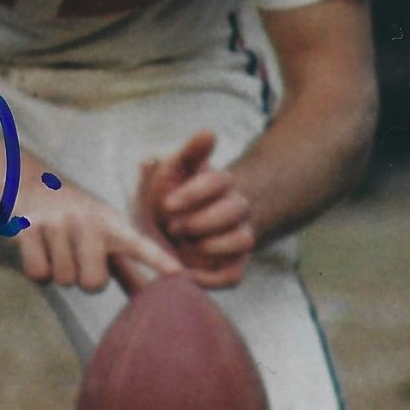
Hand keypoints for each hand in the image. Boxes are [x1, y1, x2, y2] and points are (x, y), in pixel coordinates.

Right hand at [13, 174, 181, 295]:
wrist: (33, 185)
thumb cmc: (78, 221)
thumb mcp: (105, 233)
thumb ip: (126, 266)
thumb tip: (150, 296)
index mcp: (113, 224)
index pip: (140, 245)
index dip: (159, 260)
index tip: (179, 274)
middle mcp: (89, 220)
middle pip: (94, 283)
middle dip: (85, 280)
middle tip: (77, 256)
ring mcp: (60, 222)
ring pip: (64, 280)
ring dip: (59, 272)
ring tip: (57, 245)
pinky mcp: (31, 226)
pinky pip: (39, 273)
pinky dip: (37, 269)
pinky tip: (38, 246)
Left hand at [136, 130, 256, 289]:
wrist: (165, 231)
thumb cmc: (167, 197)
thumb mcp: (169, 172)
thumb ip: (188, 152)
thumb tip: (209, 132)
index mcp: (220, 183)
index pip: (220, 180)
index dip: (194, 193)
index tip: (167, 203)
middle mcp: (236, 208)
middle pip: (236, 209)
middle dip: (201, 220)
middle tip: (173, 227)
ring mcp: (237, 238)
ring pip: (243, 239)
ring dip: (211, 245)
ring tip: (183, 246)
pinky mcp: (232, 268)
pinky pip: (234, 275)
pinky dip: (209, 277)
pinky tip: (183, 271)